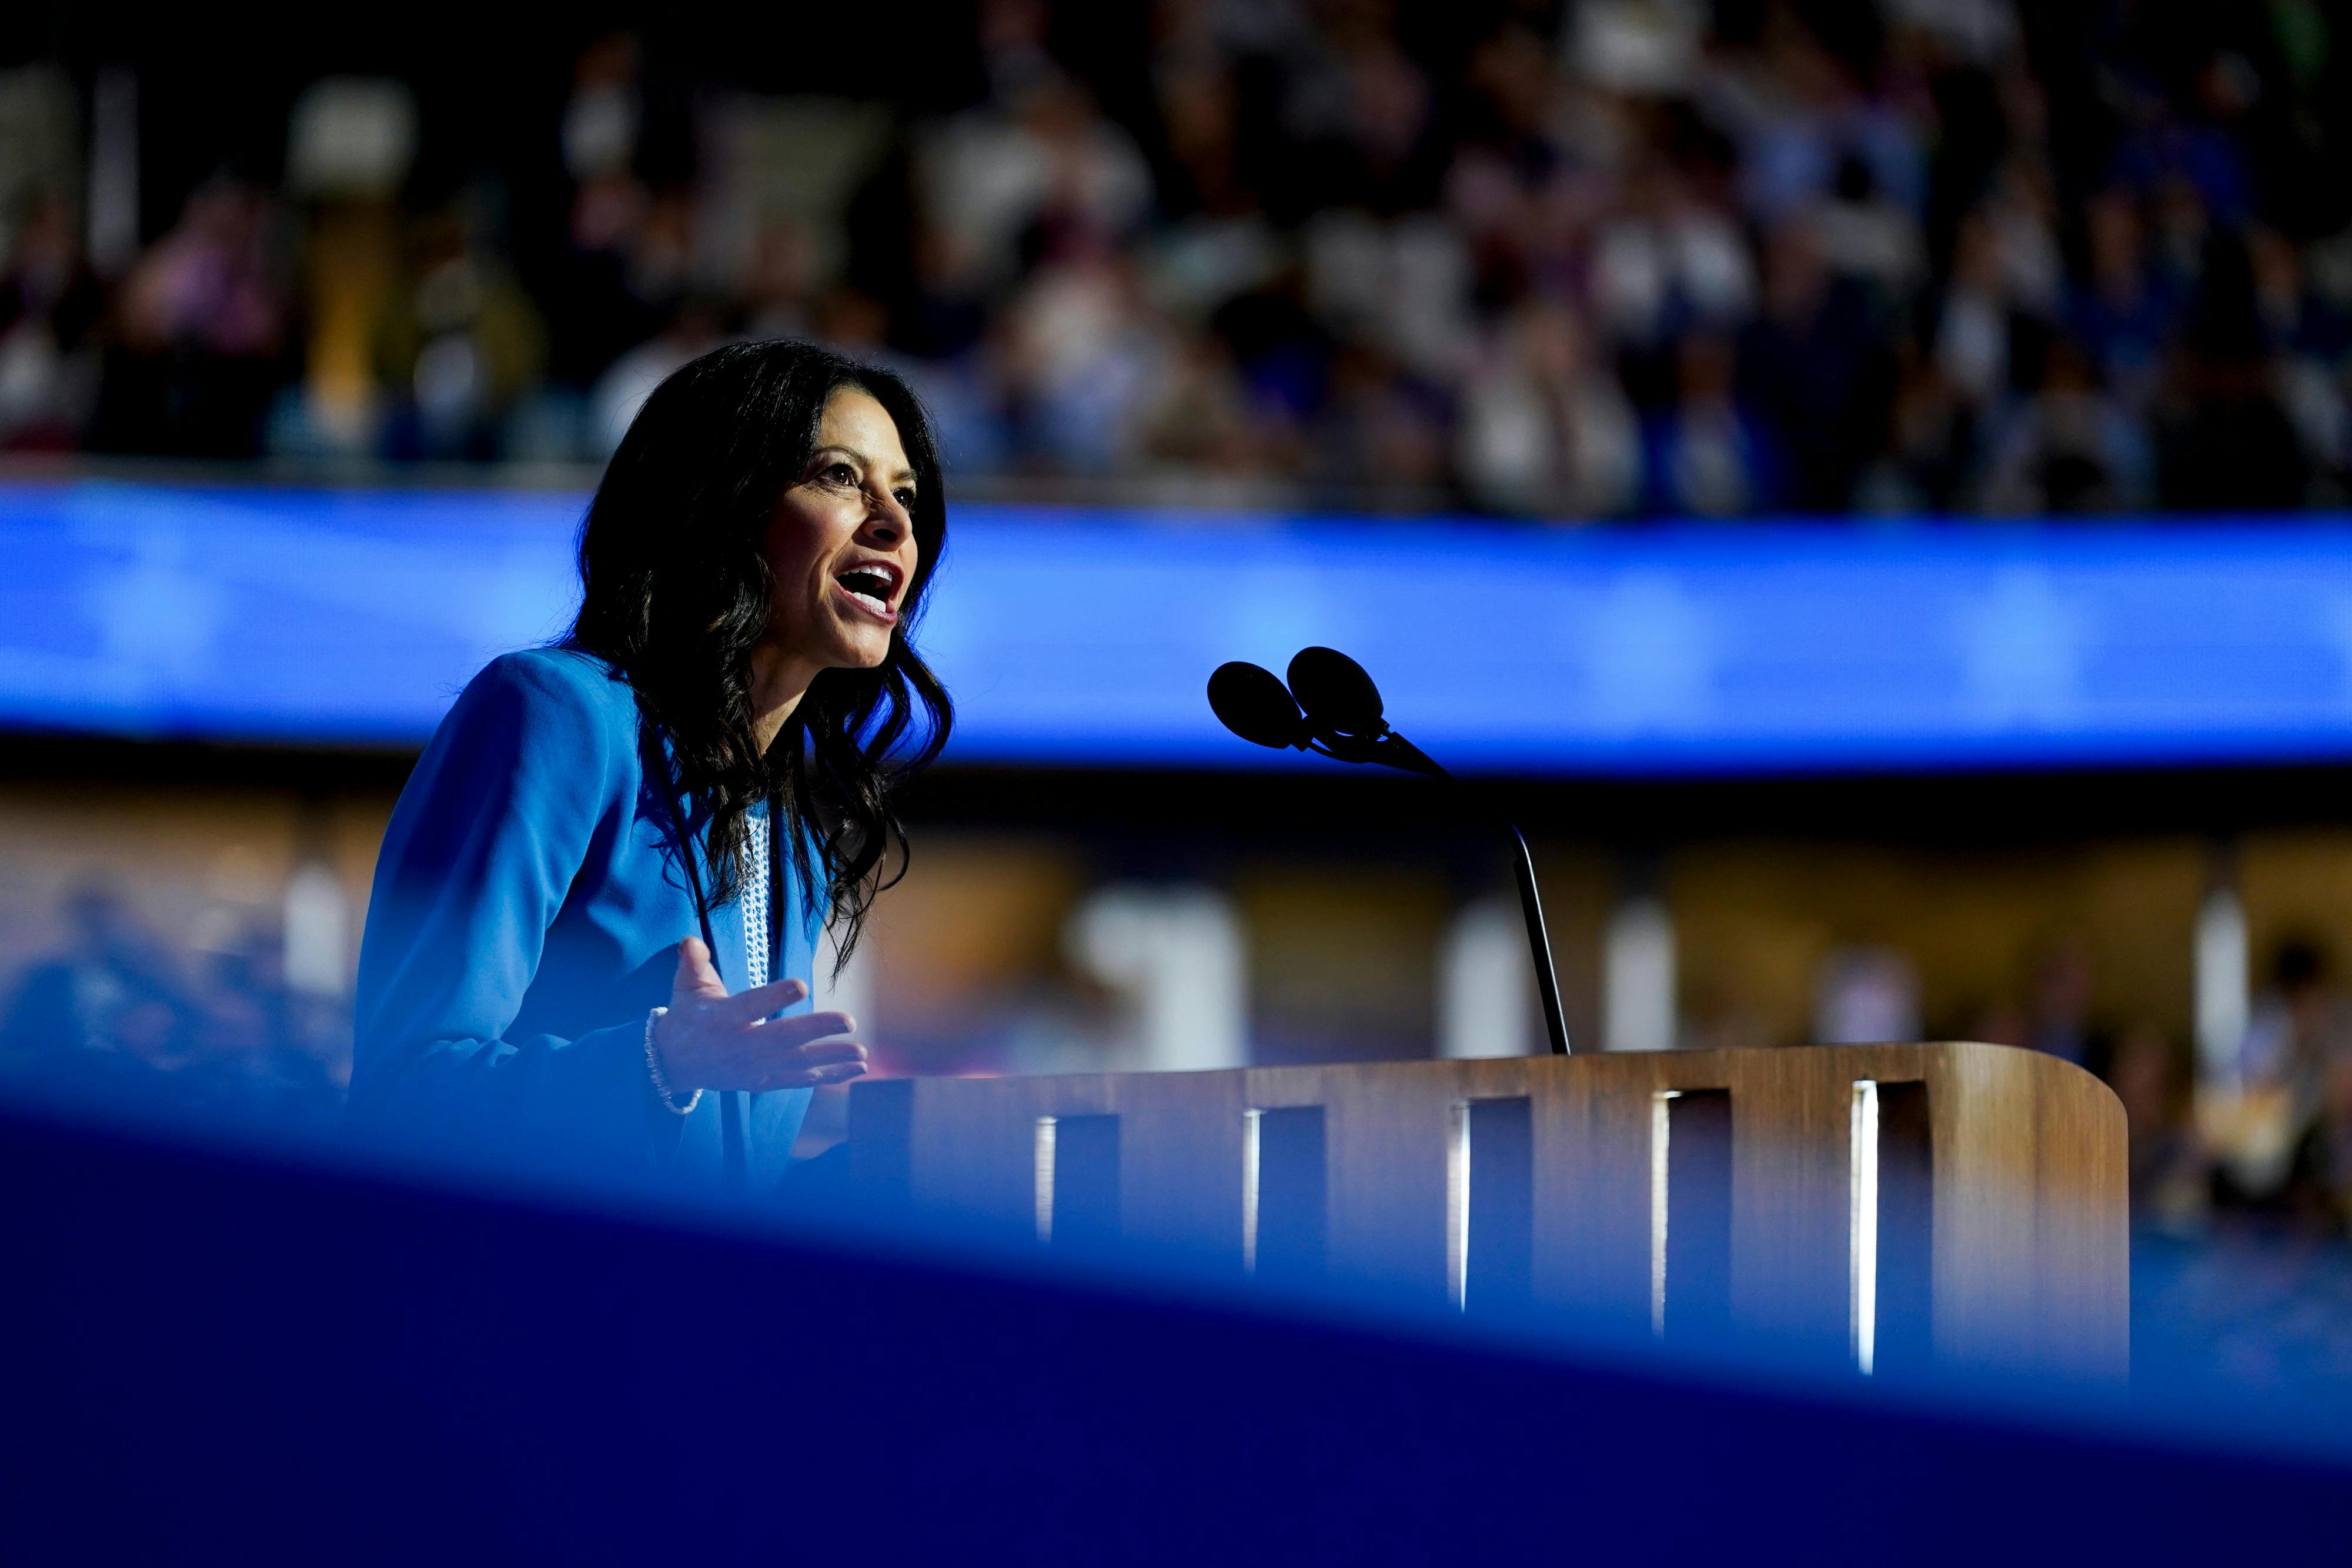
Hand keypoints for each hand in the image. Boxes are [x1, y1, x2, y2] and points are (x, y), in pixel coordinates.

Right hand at [651, 938, 868, 1092]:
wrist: (673, 1063)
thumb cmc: (687, 1017)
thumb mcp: (685, 986)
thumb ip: (692, 961)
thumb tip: (691, 940)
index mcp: (722, 1018)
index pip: (750, 1006)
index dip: (774, 997)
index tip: (800, 985)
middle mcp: (740, 1045)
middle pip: (782, 1037)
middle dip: (817, 1029)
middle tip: (848, 1021)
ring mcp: (754, 1067)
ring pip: (796, 1062)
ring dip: (831, 1057)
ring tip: (861, 1051)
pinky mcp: (762, 1081)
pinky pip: (799, 1080)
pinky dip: (828, 1077)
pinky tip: (854, 1070)